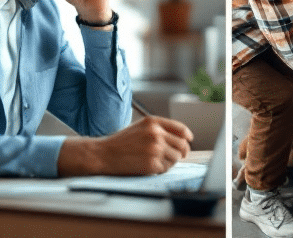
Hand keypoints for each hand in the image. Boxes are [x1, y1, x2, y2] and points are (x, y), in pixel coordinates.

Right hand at [58, 116, 194, 176]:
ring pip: (176, 157)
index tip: (188, 140)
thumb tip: (182, 138)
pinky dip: (161, 169)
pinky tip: (151, 166)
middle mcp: (156, 134)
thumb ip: (159, 129)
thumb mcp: (140, 127)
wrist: (103, 154)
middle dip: (182, 151)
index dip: (187, 136)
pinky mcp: (152, 164)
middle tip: (179, 156)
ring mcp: (155, 149)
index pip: (181, 129)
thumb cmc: (122, 142)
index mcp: (154, 122)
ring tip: (158, 160)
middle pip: (182, 145)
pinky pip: (166, 168)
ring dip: (171, 161)